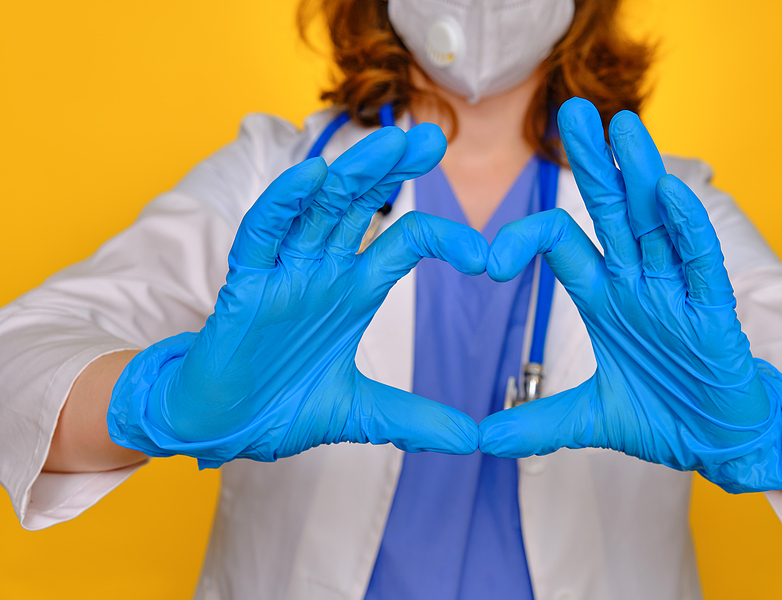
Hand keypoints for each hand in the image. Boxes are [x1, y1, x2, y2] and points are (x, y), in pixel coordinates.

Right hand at [109, 125, 485, 467]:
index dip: (445, 237)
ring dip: (350, 172)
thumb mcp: (361, 412)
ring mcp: (284, 273)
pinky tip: (310, 177)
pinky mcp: (244, 285)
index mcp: (353, 290)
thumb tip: (471, 439)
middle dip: (394, 169)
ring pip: (317, 207)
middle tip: (433, 135)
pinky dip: (283, 205)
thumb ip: (413, 418)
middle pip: (361, 204)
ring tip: (388, 141)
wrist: (222, 428)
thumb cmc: (281, 405)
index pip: (405, 242)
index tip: (487, 257)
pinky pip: (262, 235)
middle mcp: (322, 271)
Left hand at [479, 99, 781, 492]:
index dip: (525, 239)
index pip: (564, 245)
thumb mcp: (591, 419)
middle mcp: (638, 283)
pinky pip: (700, 262)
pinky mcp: (714, 313)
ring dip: (641, 176)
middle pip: (612, 212)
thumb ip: (540, 423)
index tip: (489, 264)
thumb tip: (484, 438)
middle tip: (572, 110)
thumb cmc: (663, 415)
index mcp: (605, 298)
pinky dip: (686, 228)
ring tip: (622, 126)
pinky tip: (669, 192)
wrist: (720, 442)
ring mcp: (676, 293)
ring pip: (656, 223)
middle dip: (592, 164)